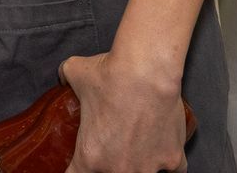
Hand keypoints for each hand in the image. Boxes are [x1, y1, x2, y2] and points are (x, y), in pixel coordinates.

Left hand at [58, 51, 187, 172]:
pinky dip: (170, 163)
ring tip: (138, 151)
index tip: (79, 162)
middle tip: (112, 148)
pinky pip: (174, 171)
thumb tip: (62, 75)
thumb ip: (65, 77)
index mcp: (90, 157)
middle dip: (109, 164)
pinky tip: (165, 153)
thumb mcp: (75, 74)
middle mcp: (118, 169)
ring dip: (140, 165)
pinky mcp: (173, 160)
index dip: (75, 168)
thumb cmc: (110, 75)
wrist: (146, 72)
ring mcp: (148, 168)